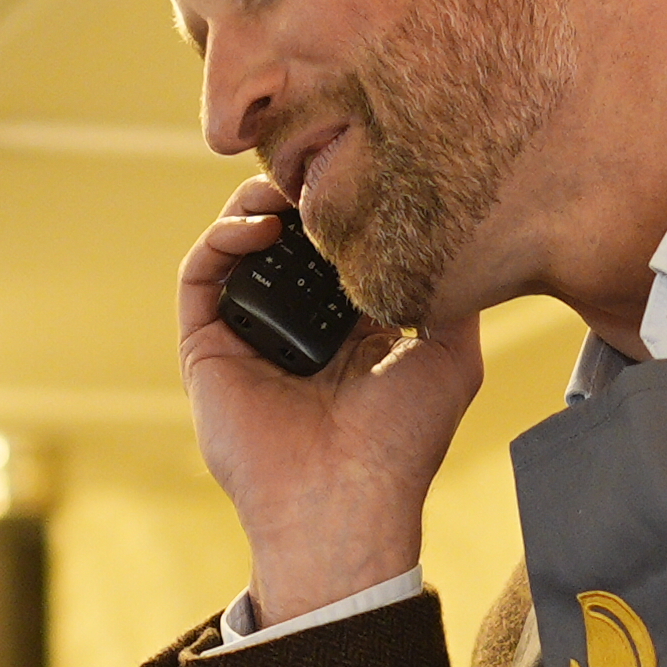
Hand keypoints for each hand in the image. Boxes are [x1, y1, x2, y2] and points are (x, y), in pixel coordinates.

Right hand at [177, 201, 488, 624]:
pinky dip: (221, 239)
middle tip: (316, 165)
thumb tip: (466, 241)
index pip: (336, 250)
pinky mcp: (207, 349)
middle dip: (297, 196)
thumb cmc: (401, 442)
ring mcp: (249, 337)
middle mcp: (296, 329)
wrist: (344, 501)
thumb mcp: (452, 357)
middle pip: (284, 239)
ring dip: (255, 206)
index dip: (342, 207)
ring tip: (285, 189)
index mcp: (349, 330)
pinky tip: (258, 225)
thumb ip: (455, 298)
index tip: (359, 170)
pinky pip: (200, 278)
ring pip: (238, 248)